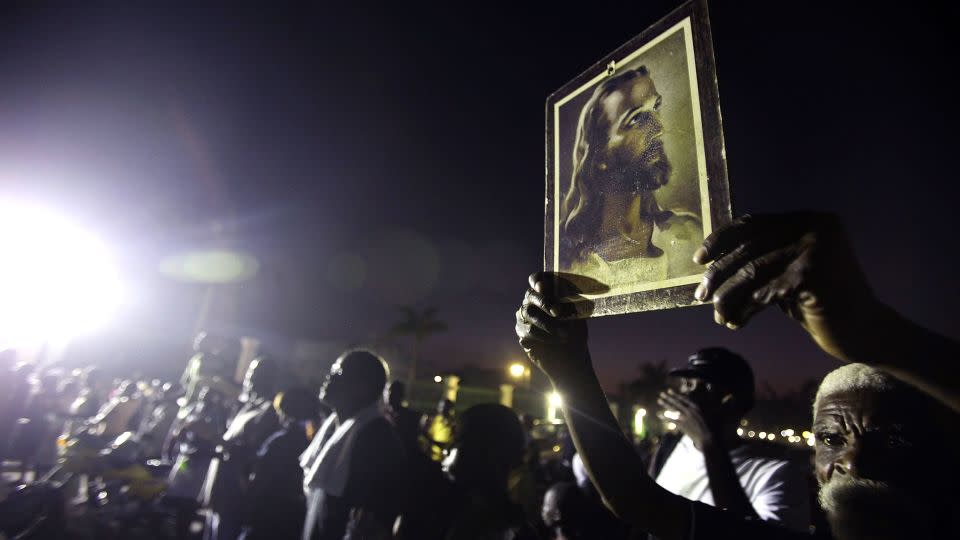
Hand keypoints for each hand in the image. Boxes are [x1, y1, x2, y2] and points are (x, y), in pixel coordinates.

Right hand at [515, 272, 589, 384]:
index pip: (536, 279)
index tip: (542, 285)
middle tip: (558, 312)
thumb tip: (565, 292)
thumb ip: (570, 302)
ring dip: (549, 324)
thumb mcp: (577, 316)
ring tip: (565, 334)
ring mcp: (525, 319)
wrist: (573, 359)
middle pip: (530, 295)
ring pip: (530, 314)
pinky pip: (529, 331)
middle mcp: (532, 303)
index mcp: (546, 293)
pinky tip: (556, 341)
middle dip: (544, 302)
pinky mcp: (523, 334)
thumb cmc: (576, 332)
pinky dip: (545, 335)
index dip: (537, 279)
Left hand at [657, 389, 722, 450]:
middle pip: (677, 403)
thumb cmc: (704, 427)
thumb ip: (692, 410)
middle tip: (661, 394)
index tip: (669, 390)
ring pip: (673, 409)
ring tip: (659, 400)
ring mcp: (685, 418)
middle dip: (668, 398)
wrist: (705, 438)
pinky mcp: (681, 425)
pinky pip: (671, 420)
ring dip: (665, 404)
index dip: (676, 395)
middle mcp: (690, 411)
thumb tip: (685, 405)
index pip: (683, 399)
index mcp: (695, 407)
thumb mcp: (700, 415)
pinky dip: (664, 417)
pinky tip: (659, 414)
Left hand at [693, 212, 876, 358]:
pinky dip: (744, 309)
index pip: (753, 223)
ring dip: (728, 295)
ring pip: (752, 271)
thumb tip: (712, 262)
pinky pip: (763, 293)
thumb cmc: (823, 302)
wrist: (865, 331)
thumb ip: (764, 257)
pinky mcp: (812, 276)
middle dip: (719, 273)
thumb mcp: (791, 270)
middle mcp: (815, 227)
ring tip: (718, 314)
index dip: (721, 240)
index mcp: (810, 219)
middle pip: (749, 247)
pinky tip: (735, 322)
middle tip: (701, 295)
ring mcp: (815, 249)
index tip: (698, 260)